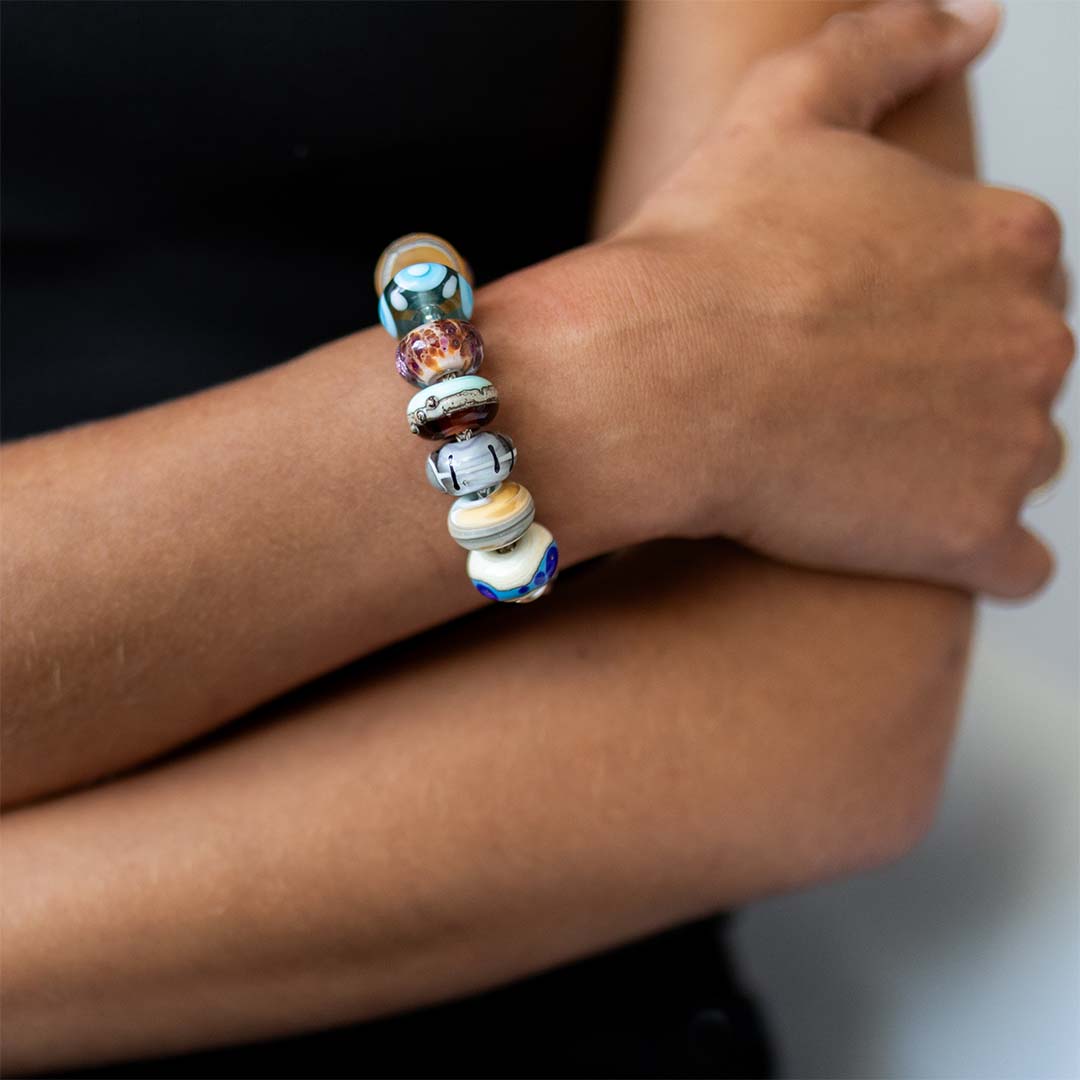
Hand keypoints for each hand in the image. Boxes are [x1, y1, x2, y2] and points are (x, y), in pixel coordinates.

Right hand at [599, 0, 1071, 597]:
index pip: (1008, 280)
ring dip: (958, 466)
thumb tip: (977, 21)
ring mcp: (1012, 445)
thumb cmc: (707, 254)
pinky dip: (974, 554)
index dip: (929, 305)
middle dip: (951, 383)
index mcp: (1009, 239)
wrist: (659, 379)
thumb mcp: (788, 105)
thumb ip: (890, 44)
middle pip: (1015, 370)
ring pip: (1015, 460)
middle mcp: (1037, 338)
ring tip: (860, 465)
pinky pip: (1010, 561)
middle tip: (851, 399)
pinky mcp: (971, 536)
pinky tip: (911, 539)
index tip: (861, 328)